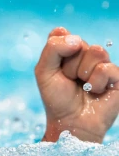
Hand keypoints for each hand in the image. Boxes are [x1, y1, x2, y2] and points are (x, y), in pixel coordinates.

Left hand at [35, 27, 118, 142]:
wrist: (70, 122)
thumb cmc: (56, 98)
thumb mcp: (43, 71)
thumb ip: (53, 49)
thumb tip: (76, 40)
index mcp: (66, 50)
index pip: (61, 33)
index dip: (57, 49)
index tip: (55, 67)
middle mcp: (85, 54)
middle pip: (78, 42)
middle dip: (68, 65)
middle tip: (69, 80)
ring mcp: (102, 64)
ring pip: (96, 51)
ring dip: (83, 72)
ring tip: (83, 86)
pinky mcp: (117, 77)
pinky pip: (106, 68)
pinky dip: (96, 83)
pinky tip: (95, 91)